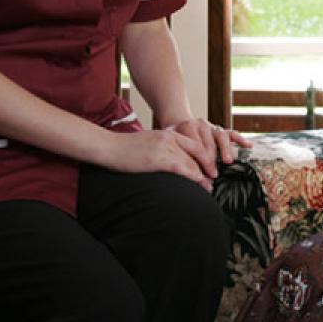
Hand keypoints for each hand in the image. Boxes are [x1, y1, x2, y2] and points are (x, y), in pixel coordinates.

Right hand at [103, 128, 219, 189]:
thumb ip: (163, 148)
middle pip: (197, 153)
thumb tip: (172, 162)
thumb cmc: (125, 148)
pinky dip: (194, 177)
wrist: (109, 146)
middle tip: (213, 179)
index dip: (205, 157)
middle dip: (207, 167)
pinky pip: (182, 168)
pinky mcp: (159, 159)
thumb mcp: (149, 143)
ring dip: (203, 176)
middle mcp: (170, 139)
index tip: (210, 168)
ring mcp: (165, 148)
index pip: (194, 145)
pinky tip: (199, 185)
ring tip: (208, 187)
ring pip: (192, 162)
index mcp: (168, 134)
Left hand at [165, 118, 252, 179]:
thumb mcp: (168, 143)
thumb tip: (180, 173)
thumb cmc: (172, 139)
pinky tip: (248, 146)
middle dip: (211, 160)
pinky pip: (232, 133)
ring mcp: (211, 126)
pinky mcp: (220, 129)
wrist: (177, 123)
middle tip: (213, 174)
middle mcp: (201, 125)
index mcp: (186, 127)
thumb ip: (174, 153)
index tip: (200, 175)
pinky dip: (240, 139)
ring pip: (221, 136)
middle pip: (208, 143)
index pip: (194, 145)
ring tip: (228, 161)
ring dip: (225, 150)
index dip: (198, 160)